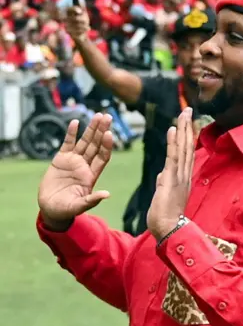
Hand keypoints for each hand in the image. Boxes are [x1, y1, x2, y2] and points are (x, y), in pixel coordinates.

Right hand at [37, 114, 112, 230]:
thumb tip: (107, 194)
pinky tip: (75, 122)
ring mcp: (74, 161)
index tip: (109, 134)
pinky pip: (68, 144)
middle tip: (108, 117)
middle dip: (102, 131)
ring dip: (91, 129)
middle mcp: (85, 166)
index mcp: (91, 175)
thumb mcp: (78, 206)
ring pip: (85, 142)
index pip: (102, 157)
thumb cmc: (66, 210)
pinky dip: (71, 133)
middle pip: (96, 145)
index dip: (106, 146)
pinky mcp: (61, 159)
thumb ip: (91, 200)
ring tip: (98, 115)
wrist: (50, 209)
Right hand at [65, 6, 90, 40]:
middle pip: (76, 18)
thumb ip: (82, 7)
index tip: (80, 11)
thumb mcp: (83, 14)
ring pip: (79, 25)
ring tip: (86, 26)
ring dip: (85, 26)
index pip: (69, 9)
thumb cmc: (82, 23)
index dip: (74, 9)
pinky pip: (78, 30)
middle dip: (84, 20)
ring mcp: (66, 25)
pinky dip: (84, 30)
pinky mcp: (68, 32)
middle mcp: (65, 18)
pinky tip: (85, 31)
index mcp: (68, 13)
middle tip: (87, 21)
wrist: (82, 35)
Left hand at [147, 108, 194, 240]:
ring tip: (184, 113)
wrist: (169, 229)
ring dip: (183, 129)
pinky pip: (173, 157)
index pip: (185, 152)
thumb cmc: (165, 216)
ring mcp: (180, 176)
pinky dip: (173, 142)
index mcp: (183, 177)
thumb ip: (165, 183)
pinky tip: (173, 129)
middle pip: (187, 145)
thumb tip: (163, 175)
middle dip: (188, 127)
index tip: (186, 121)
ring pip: (183, 148)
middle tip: (188, 109)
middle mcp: (185, 174)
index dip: (186, 135)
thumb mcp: (164, 196)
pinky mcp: (172, 179)